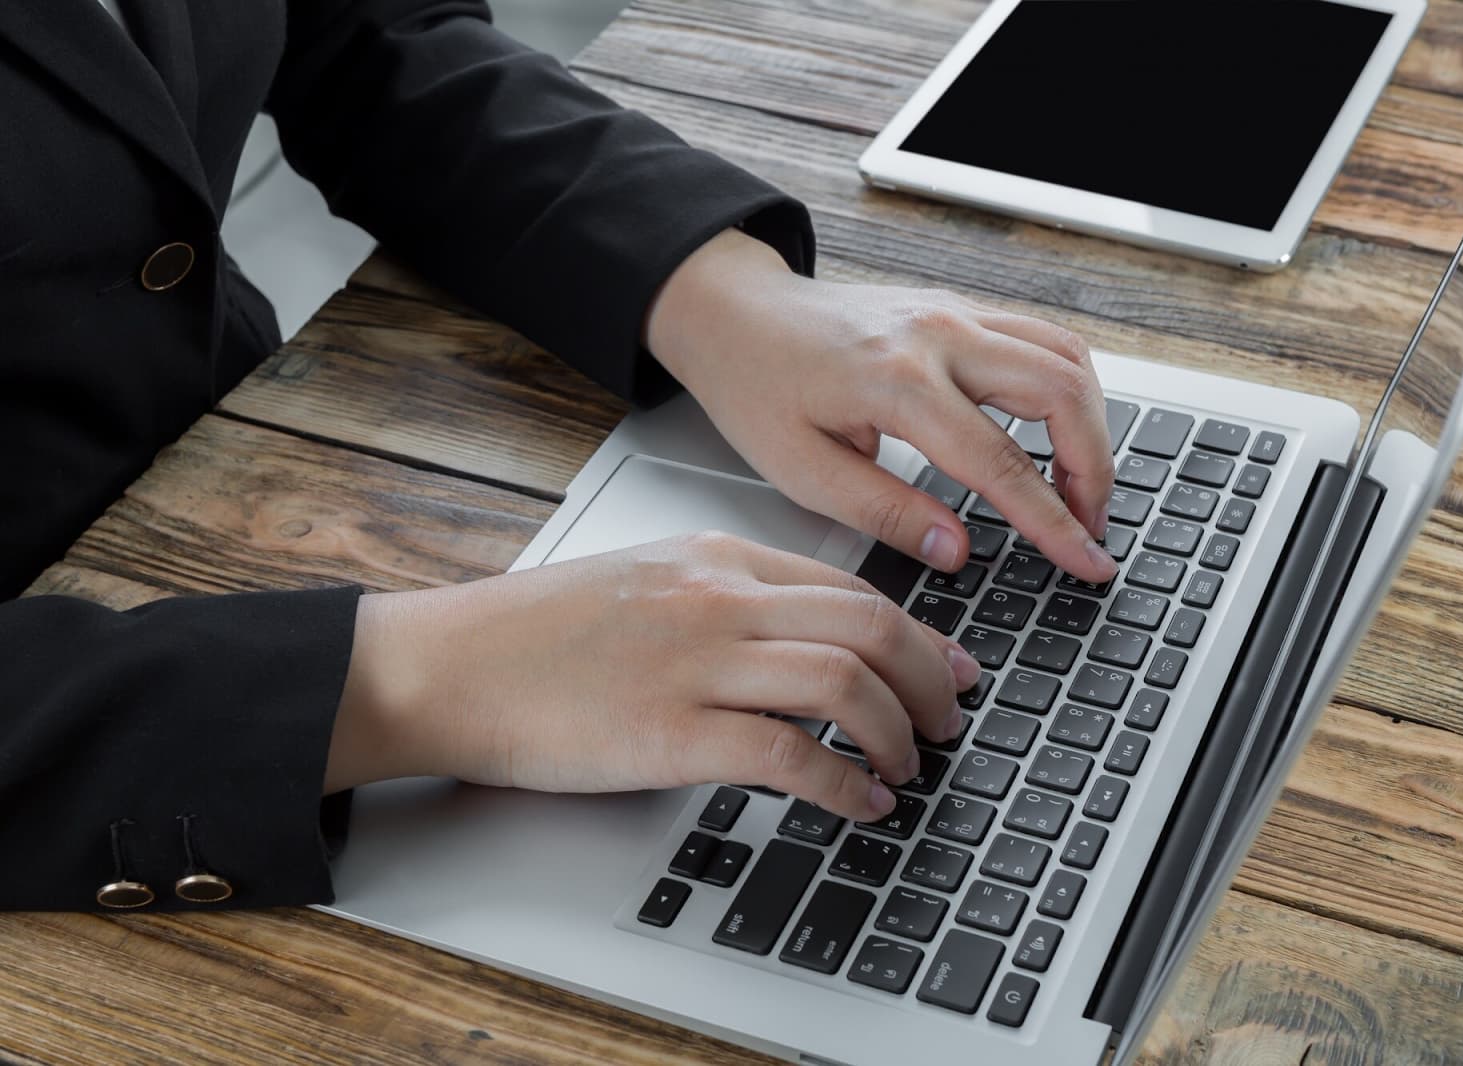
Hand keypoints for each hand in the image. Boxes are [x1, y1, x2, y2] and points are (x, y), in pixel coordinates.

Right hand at [326, 533, 980, 820]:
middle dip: (930, 678)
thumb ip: (721, 601)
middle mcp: (717, 599)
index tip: (949, 666)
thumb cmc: (532, 633)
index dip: (918, 633)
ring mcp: (695, 662)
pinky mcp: (669, 732)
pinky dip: (841, 781)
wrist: (447, 664)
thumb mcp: (642, 583)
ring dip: (895, 731)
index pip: (848, 587)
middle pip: (867, 625)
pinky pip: (788, 753)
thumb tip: (796, 644)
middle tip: (950, 720)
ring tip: (908, 767)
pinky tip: (858, 801)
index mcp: (714, 558)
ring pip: (844, 681)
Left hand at [646, 230, 1117, 580]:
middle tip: (1089, 529)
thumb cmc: (755, 387)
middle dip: (1094, 469)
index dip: (1054, 521)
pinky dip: (1069, 389)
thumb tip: (957, 552)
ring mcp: (954, 312)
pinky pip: (1043, 339)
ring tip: (1081, 490)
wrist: (734, 314)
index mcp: (895, 380)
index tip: (1086, 561)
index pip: (1000, 462)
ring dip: (1091, 426)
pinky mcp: (959, 309)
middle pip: (1061, 393)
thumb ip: (885, 513)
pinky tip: (1059, 436)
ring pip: (1067, 356)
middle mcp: (937, 335)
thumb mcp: (801, 471)